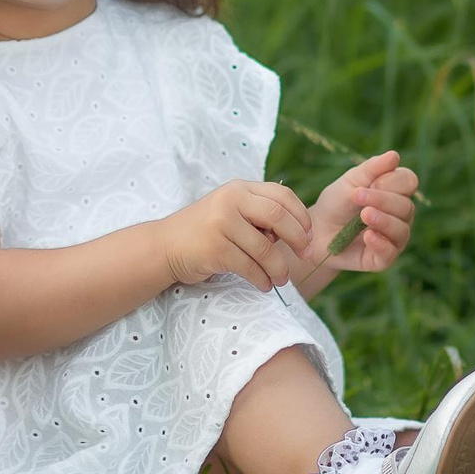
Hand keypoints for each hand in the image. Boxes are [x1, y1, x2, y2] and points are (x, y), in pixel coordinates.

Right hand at [156, 180, 313, 290]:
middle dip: (298, 238)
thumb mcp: (232, 211)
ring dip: (279, 268)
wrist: (165, 245)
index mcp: (239, 188)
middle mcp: (230, 200)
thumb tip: (299, 233)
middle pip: (278, 216)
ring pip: (265, 248)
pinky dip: (261, 279)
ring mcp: (221, 223)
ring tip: (281, 279)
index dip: (301, 216)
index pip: (282, 195)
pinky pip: (249, 267)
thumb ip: (260, 215)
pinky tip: (263, 285)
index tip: (309, 236)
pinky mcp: (214, 248)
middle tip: (304, 255)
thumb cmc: (206, 230)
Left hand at [301, 150, 416, 272]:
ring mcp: (394, 238)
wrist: (315, 231)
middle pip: (405, 206)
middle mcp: (400, 216)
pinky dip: (380, 243)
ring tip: (364, 215)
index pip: (409, 182)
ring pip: (401, 230)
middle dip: (382, 200)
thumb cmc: (336, 203)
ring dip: (383, 220)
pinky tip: (367, 236)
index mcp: (396, 192)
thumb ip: (372, 169)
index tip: (371, 182)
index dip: (393, 181)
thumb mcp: (350, 181)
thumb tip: (395, 155)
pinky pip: (390, 252)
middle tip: (357, 196)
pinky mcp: (383, 259)